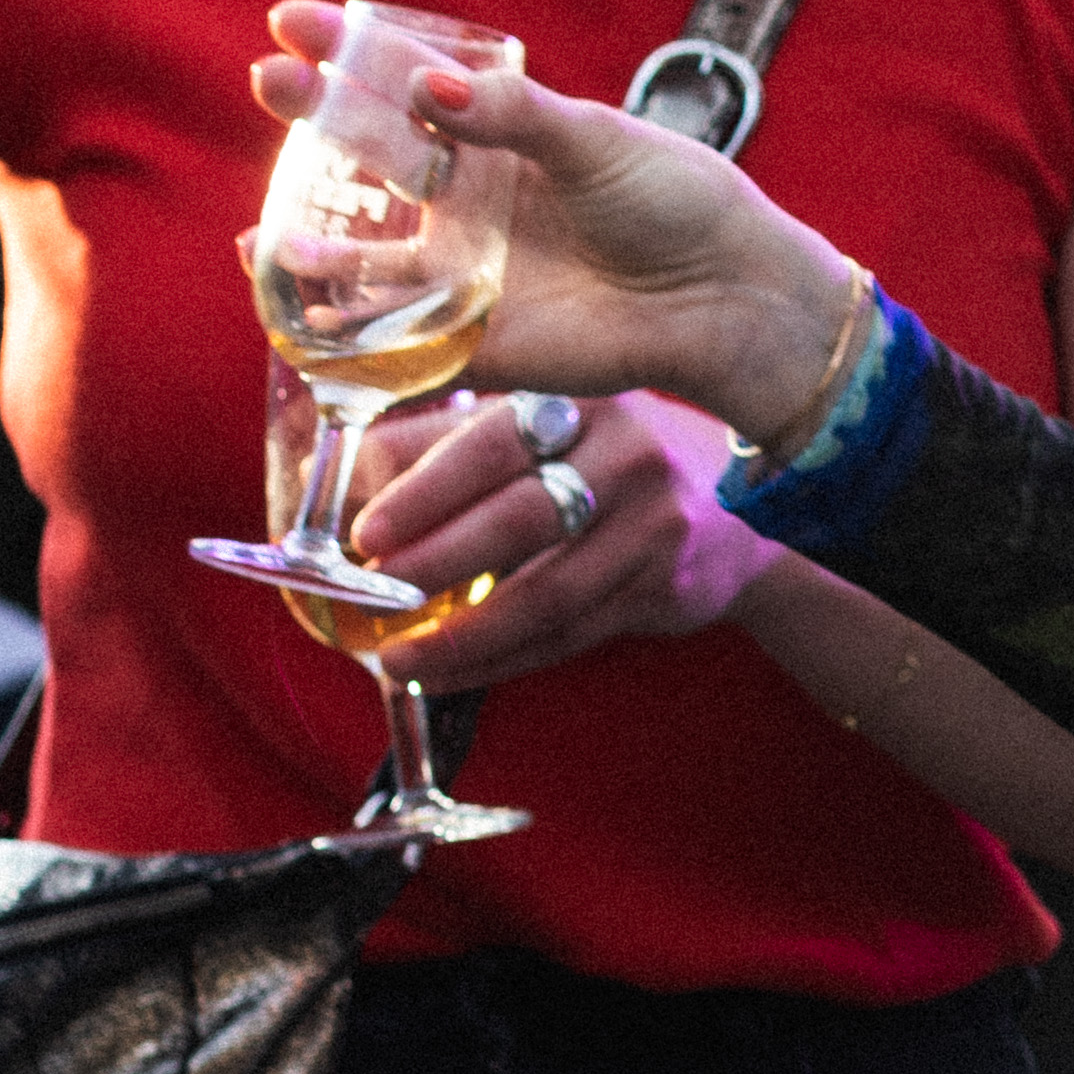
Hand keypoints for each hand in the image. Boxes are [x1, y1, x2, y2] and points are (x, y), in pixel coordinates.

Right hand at [255, 15, 861, 449]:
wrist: (727, 295)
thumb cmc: (676, 203)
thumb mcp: (597, 139)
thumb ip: (515, 115)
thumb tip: (426, 85)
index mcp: (493, 141)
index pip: (401, 88)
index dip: (345, 53)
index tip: (291, 21)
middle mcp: (465, 206)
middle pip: (367, 160)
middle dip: (314, 120)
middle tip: (271, 81)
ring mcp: (463, 274)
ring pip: (361, 261)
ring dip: (306, 247)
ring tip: (259, 231)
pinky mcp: (476, 342)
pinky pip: (394, 343)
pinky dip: (341, 337)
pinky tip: (301, 318)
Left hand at [337, 386, 767, 686]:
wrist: (731, 518)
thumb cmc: (604, 465)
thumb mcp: (539, 428)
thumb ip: (444, 442)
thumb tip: (341, 475)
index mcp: (580, 401)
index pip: (490, 442)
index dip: (424, 489)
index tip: (365, 532)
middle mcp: (627, 455)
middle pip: (519, 519)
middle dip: (435, 564)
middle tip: (373, 596)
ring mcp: (655, 524)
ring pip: (545, 594)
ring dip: (465, 635)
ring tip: (401, 658)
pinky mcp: (667, 586)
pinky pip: (570, 635)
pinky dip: (502, 660)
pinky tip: (452, 672)